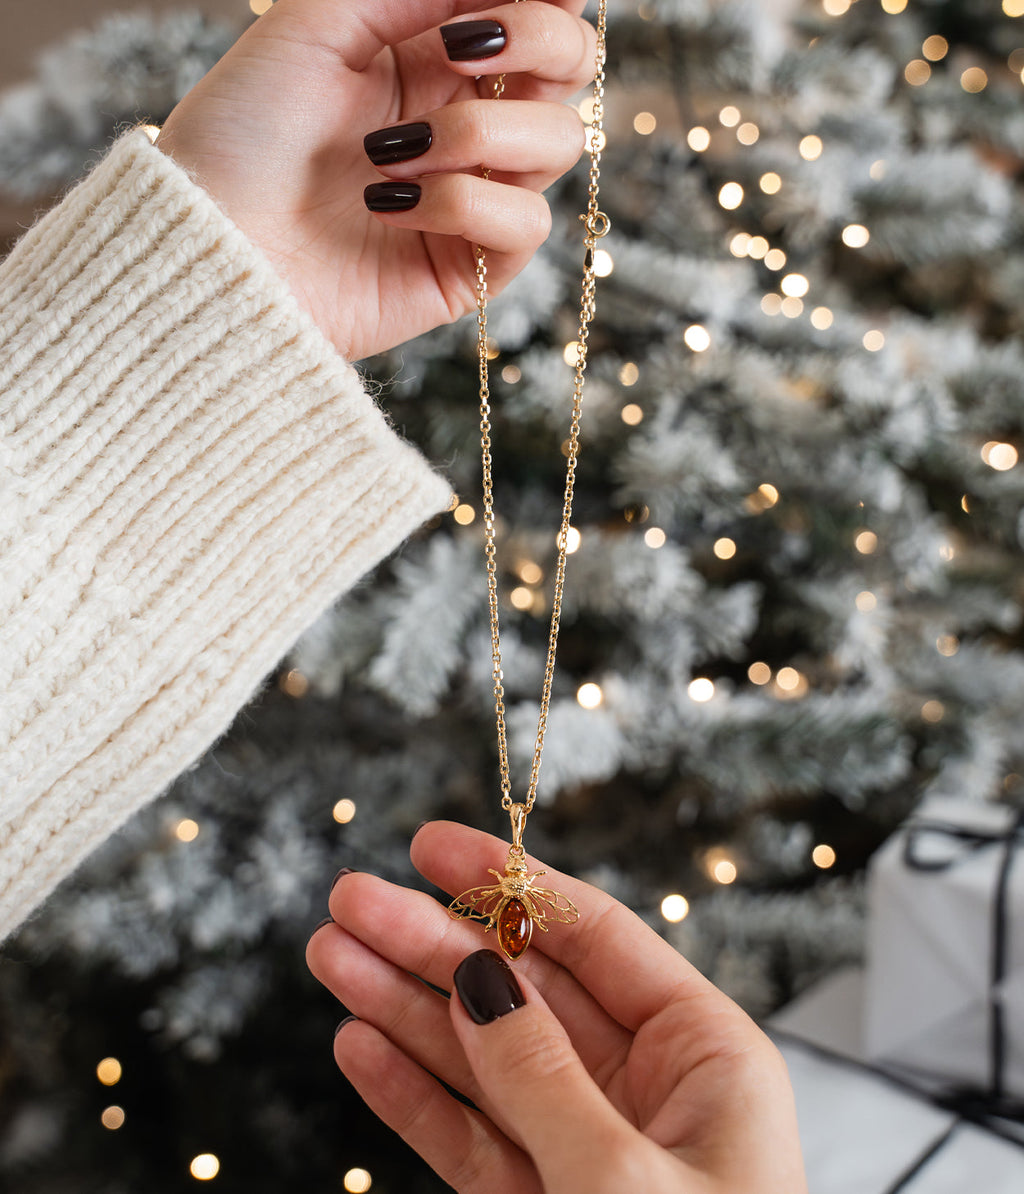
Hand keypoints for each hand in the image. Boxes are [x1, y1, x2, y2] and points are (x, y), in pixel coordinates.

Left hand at [156, 0, 591, 360]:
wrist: (213, 248)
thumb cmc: (242, 134)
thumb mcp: (317, 25)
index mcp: (432, 55)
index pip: (534, 9)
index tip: (491, 4)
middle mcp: (464, 118)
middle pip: (573, 67)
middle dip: (538, 42)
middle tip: (465, 47)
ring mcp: (474, 193)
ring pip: (557, 141)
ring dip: (478, 132)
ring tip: (392, 153)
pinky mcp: (472, 265)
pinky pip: (526, 222)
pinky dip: (464, 203)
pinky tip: (392, 207)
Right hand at [307, 822, 807, 1192]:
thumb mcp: (626, 1182)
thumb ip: (544, 1076)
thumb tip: (477, 978)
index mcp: (705, 1059)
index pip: (593, 939)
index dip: (508, 885)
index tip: (431, 845)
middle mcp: (645, 1093)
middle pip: (521, 992)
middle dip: (433, 944)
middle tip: (349, 901)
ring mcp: (586, 1150)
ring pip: (482, 1059)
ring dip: (404, 1008)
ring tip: (330, 957)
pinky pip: (469, 1136)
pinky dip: (412, 1093)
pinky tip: (360, 1044)